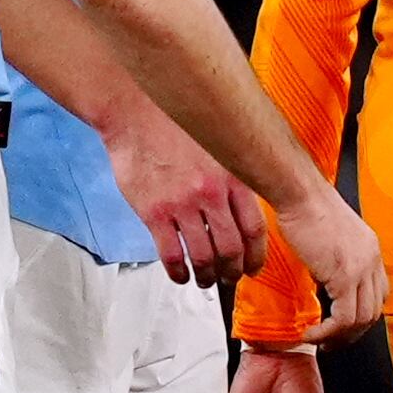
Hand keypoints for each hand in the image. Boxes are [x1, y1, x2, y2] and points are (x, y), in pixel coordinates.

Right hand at [106, 112, 265, 287]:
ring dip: (206, 276)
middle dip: (233, 271)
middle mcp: (211, 194)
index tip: (254, 267)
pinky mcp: (154, 213)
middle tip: (230, 279)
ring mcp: (182, 205)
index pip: (254, 228)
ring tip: (204, 281)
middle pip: (231, 248)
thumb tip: (243, 203)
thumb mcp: (217, 145)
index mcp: (232, 177)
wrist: (135, 111)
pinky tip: (180, 275)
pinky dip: (178, 271)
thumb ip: (231, 175)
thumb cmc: (175, 124)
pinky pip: (170, 253)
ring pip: (203, 256)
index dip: (257, 255)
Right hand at [278, 185, 387, 342]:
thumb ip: (334, 257)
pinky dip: (328, 331)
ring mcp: (361, 268)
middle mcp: (372, 259)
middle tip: (332, 341)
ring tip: (320, 340)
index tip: (343, 324)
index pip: (379, 292)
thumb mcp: (329, 235)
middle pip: (374, 309)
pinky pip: (344, 318)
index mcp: (370, 249)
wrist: (300, 194)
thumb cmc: (305, 206)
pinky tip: (312, 332)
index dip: (363, 314)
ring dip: (341, 336)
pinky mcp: (345, 275)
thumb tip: (323, 277)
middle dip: (354, 332)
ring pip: (363, 318)